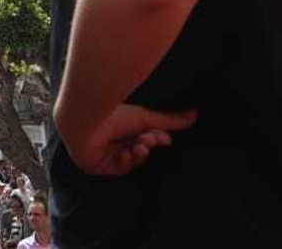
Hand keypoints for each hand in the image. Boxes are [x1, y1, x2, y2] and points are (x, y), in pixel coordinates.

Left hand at [60, 103, 195, 175]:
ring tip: (139, 143)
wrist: (86, 119)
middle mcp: (113, 139)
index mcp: (122, 126)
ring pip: (131, 160)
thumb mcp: (146, 117)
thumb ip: (169, 120)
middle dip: (147, 145)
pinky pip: (119, 169)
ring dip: (138, 153)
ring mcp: (104, 152)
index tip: (165, 138)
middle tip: (149, 139)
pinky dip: (126, 161)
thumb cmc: (113, 114)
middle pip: (140, 150)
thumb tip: (194, 114)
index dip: (156, 140)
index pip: (145, 138)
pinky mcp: (97, 165)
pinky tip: (126, 151)